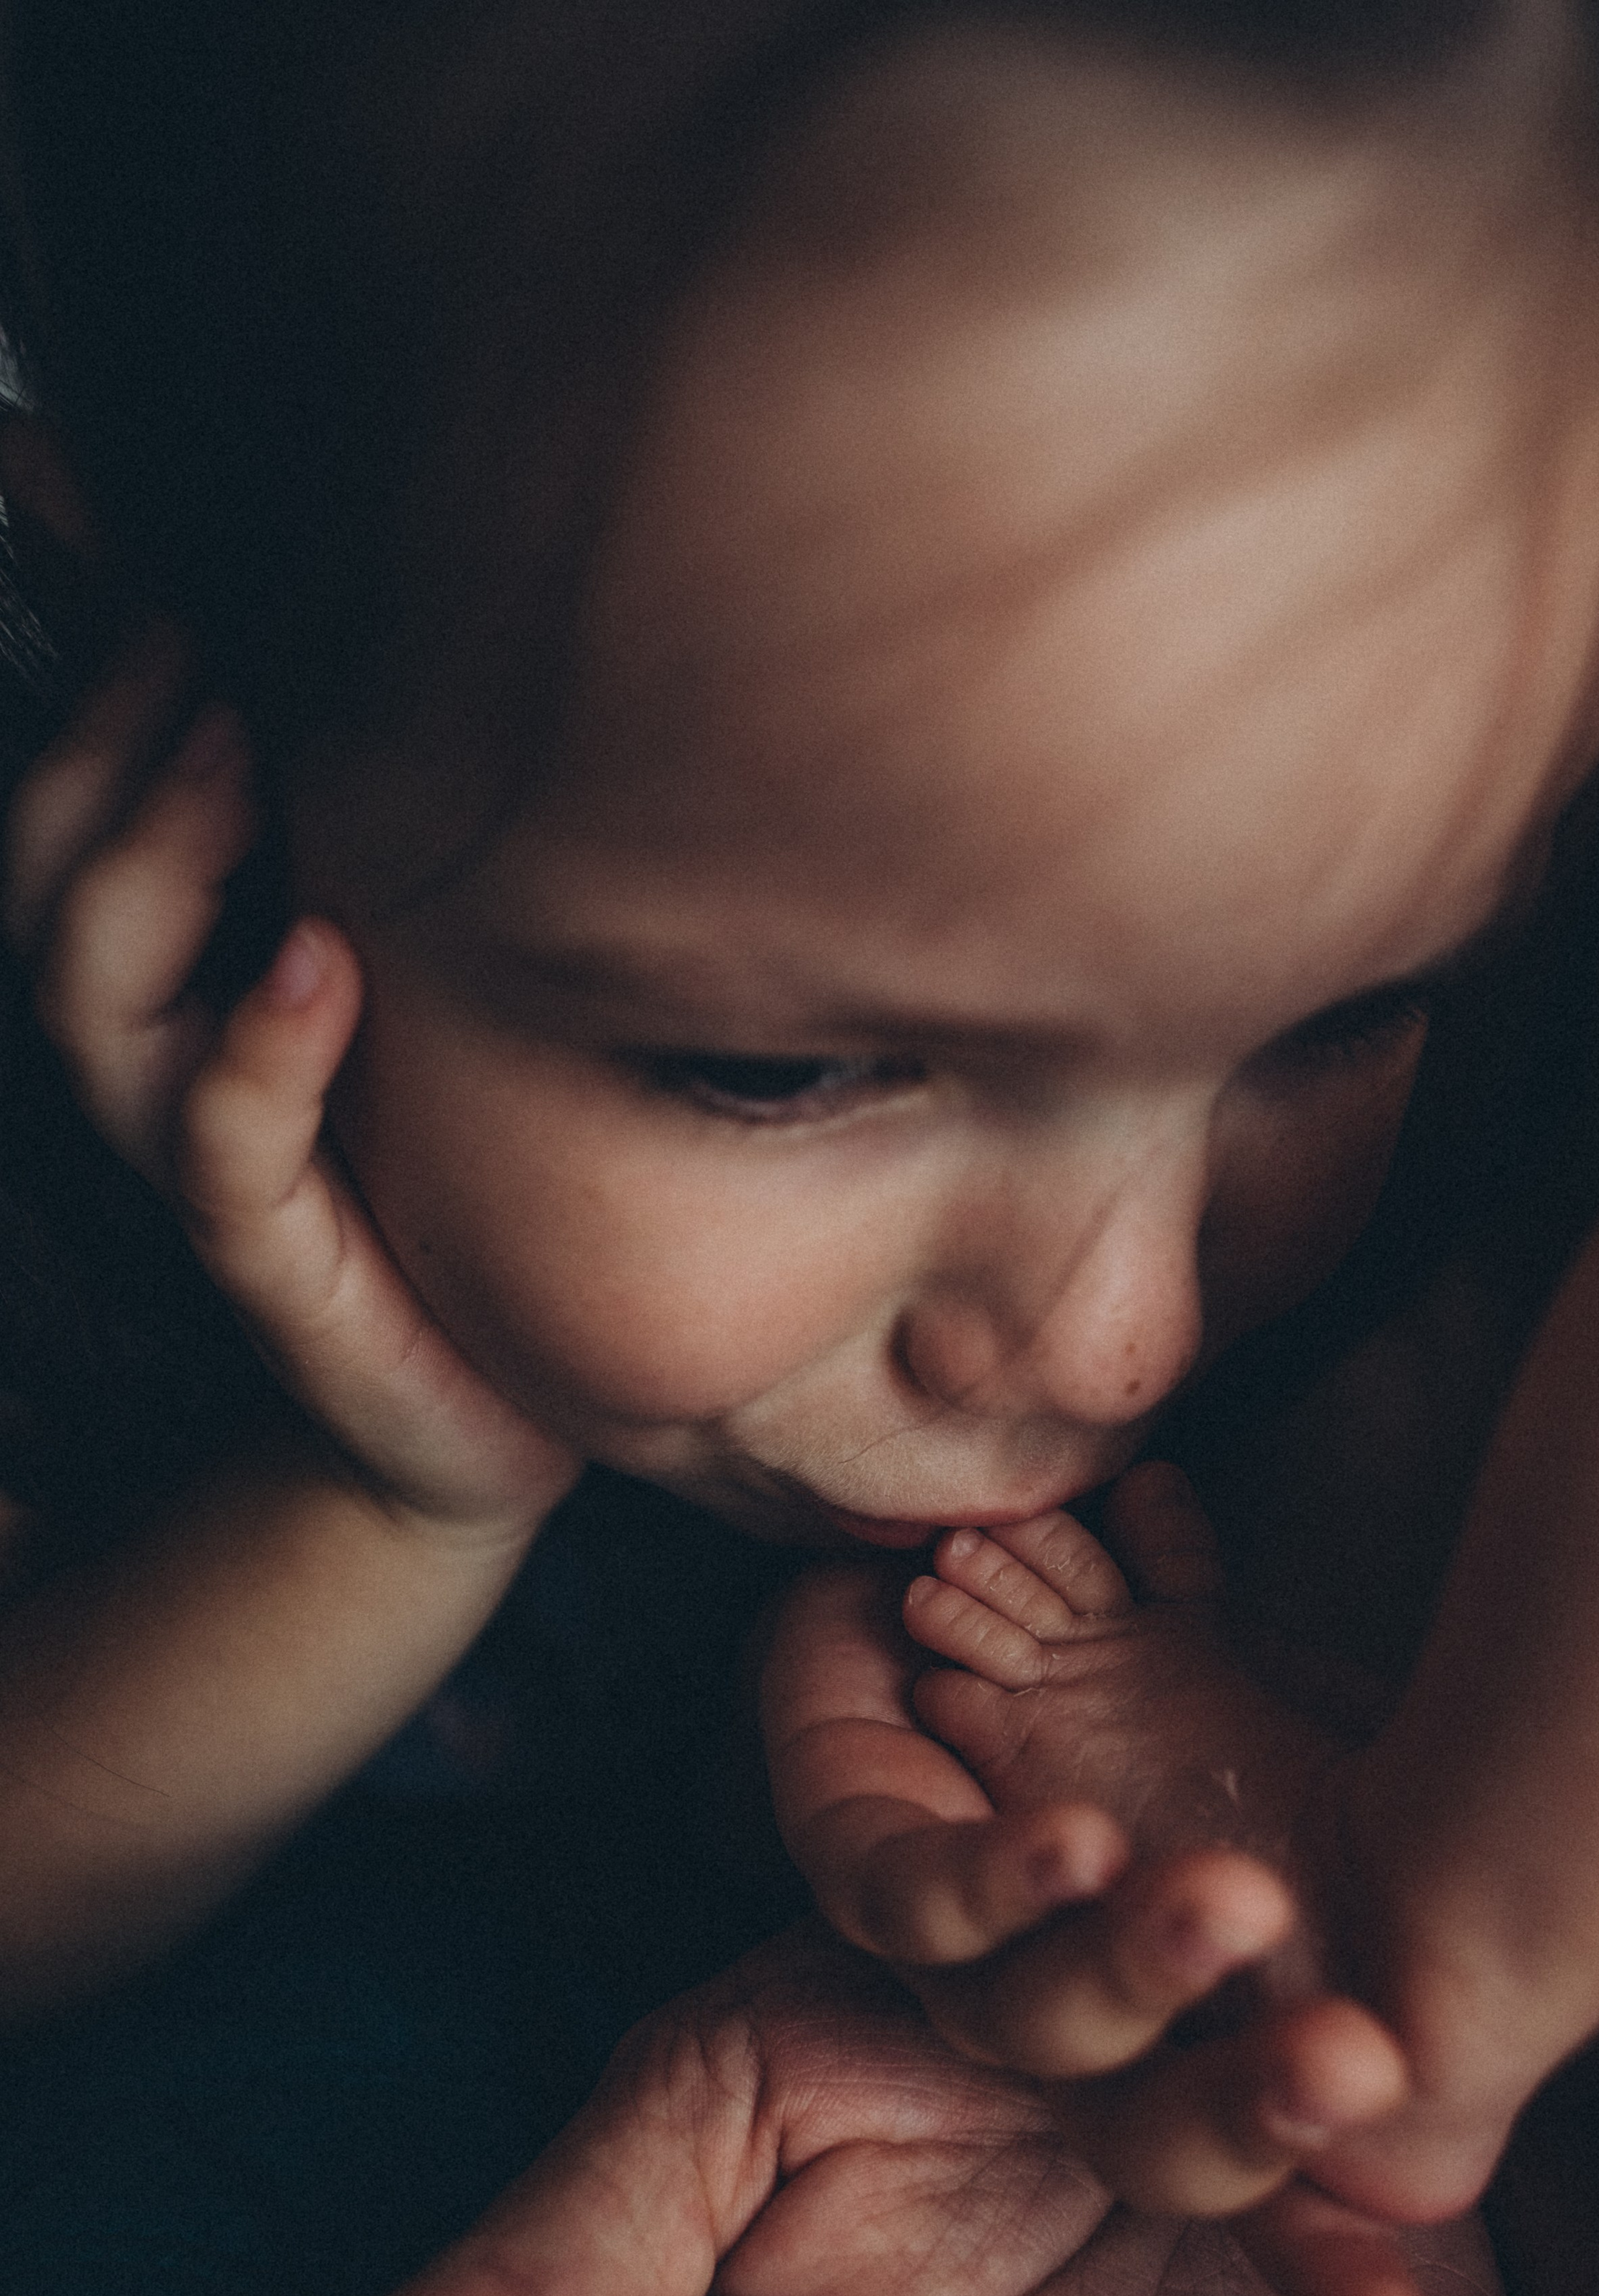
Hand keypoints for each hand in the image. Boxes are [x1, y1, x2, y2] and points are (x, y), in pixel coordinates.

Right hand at [4, 638, 578, 1539]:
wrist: (471, 1413)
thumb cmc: (439, 1181)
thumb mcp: (416, 987)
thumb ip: (376, 843)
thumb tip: (408, 640)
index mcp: (177, 973)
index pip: (69, 792)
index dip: (74, 655)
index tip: (101, 499)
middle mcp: (153, 1052)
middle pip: (48, 868)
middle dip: (112, 736)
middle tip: (207, 624)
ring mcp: (195, 1159)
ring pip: (93, 993)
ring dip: (157, 856)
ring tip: (241, 748)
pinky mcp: (272, 1266)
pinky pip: (225, 1147)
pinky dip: (256, 1047)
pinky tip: (315, 963)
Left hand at [765, 1470, 1433, 2295]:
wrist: (925, 1592)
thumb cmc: (1132, 1710)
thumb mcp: (1291, 1787)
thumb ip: (1401, 1870)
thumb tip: (1555, 1927)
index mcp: (1181, 2043)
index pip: (1265, 2191)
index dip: (1328, 2280)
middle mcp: (1071, 2042)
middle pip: (1146, 2135)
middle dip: (1247, 2108)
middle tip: (1362, 2057)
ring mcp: (959, 1970)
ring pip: (1032, 2020)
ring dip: (1132, 1969)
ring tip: (1232, 1902)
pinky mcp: (864, 1871)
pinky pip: (915, 1899)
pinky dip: (996, 1875)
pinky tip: (1076, 1841)